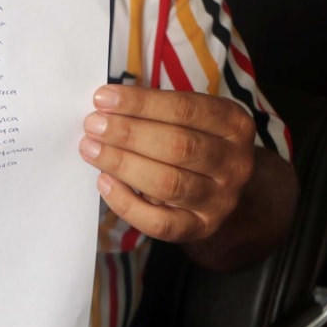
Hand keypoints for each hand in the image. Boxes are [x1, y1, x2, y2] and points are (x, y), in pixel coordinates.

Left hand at [79, 84, 255, 244]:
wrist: (216, 184)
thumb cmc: (190, 137)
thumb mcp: (185, 116)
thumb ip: (152, 110)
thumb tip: (105, 105)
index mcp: (234, 123)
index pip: (184, 109)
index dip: (140, 104)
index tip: (102, 99)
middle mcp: (235, 163)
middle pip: (178, 146)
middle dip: (128, 134)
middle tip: (92, 126)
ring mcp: (221, 199)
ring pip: (169, 183)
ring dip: (122, 164)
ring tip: (91, 149)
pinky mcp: (202, 227)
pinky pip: (161, 223)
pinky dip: (127, 203)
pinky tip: (104, 182)